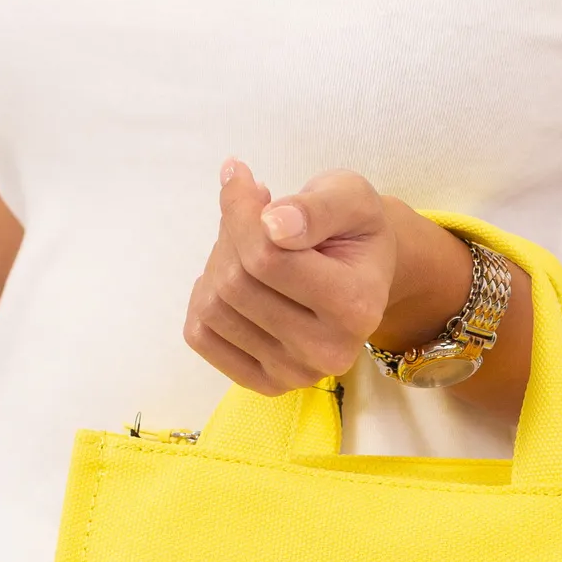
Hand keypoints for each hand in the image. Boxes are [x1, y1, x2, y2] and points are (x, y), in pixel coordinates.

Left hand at [183, 162, 403, 394]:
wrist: (360, 273)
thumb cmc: (352, 230)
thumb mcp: (349, 197)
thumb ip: (317, 206)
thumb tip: (274, 224)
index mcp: (356, 305)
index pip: (266, 257)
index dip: (241, 209)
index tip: (242, 178)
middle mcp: (329, 352)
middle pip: (235, 283)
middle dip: (232, 235)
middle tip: (254, 215)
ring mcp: (295, 375)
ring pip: (213, 307)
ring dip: (219, 263)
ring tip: (250, 247)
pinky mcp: (265, 383)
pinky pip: (200, 335)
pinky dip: (204, 297)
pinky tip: (234, 281)